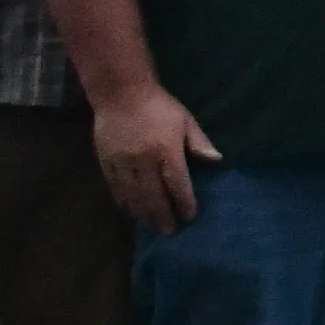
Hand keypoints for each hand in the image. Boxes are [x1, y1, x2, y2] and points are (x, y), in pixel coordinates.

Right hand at [92, 88, 219, 234]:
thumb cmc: (159, 106)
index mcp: (166, 150)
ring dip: (144, 215)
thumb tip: (217, 161)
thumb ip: (199, 143)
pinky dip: (124, 203)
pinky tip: (132, 212)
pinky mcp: (106, 162)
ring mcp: (122, 163)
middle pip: (154, 197)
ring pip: (133, 197)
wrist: (121, 92)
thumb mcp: (185, 120)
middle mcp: (144, 161)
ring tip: (152, 227)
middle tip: (170, 232)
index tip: (190, 217)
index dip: (184, 203)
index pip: (177, 185)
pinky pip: (115, 189)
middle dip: (163, 217)